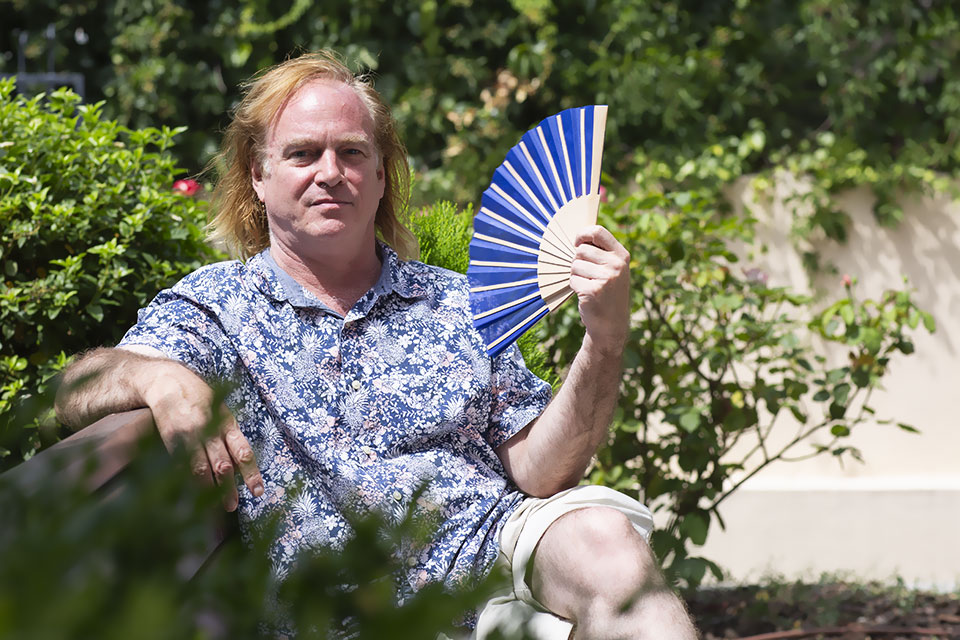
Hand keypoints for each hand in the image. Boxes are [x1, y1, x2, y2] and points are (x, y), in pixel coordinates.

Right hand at [138, 361, 263, 510]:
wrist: (166, 381)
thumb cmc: (199, 397)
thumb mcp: (220, 409)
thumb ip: (228, 433)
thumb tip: (240, 463)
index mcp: (227, 422)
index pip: (243, 451)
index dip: (251, 473)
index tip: (257, 491)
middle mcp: (210, 428)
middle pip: (223, 465)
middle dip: (229, 489)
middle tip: (233, 505)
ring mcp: (189, 434)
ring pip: (201, 468)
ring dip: (209, 490)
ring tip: (214, 506)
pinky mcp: (170, 438)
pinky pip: (181, 464)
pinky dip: (188, 480)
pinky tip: (193, 492)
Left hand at [569, 225, 630, 356]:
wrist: (611, 325)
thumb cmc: (607, 293)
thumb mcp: (613, 269)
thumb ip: (601, 252)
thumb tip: (578, 237)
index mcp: (621, 255)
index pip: (597, 231)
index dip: (582, 234)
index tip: (576, 243)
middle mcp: (616, 264)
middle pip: (581, 250)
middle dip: (578, 262)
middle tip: (588, 276)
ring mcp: (606, 277)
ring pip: (574, 265)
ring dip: (576, 276)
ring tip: (589, 286)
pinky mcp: (593, 290)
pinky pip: (572, 280)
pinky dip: (575, 287)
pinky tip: (586, 295)